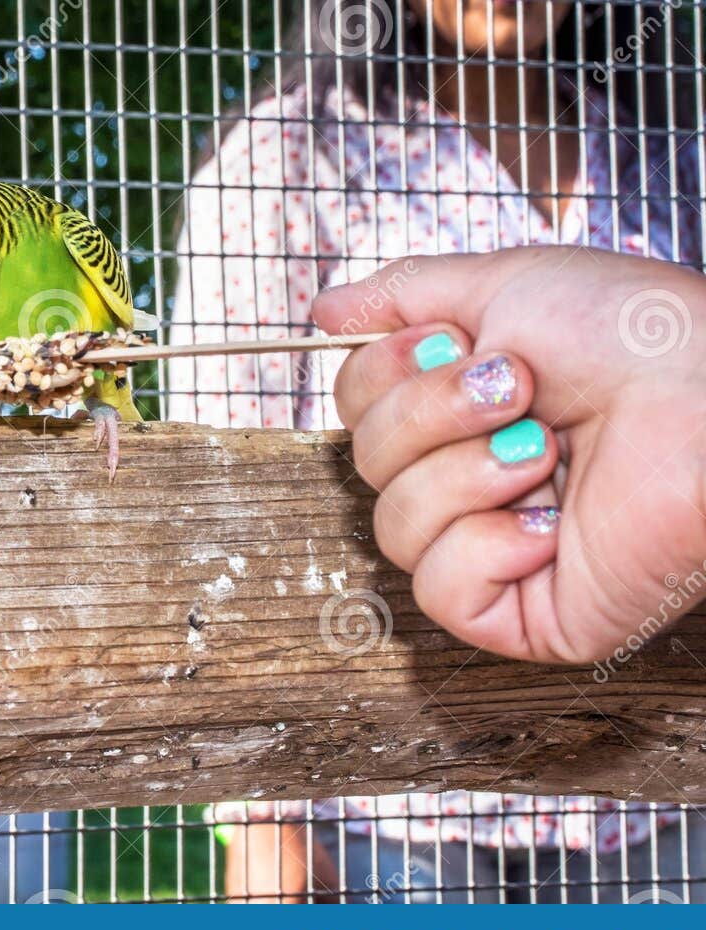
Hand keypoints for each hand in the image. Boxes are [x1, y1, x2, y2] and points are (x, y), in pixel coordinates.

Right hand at [313, 246, 705, 662]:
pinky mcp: (527, 613)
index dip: (385, 374)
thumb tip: (322, 310)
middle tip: (518, 388)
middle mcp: (471, 481)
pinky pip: (440, 592)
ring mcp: (497, 552)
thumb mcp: (504, 285)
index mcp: (462, 414)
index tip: (456, 340)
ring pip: (393, 529)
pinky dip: (485, 548)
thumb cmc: (636, 336)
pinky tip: (548, 521)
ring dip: (465, 475)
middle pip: (363, 466)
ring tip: (545, 450)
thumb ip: (404, 294)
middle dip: (430, 416)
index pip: (355, 412)